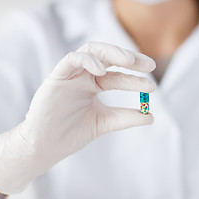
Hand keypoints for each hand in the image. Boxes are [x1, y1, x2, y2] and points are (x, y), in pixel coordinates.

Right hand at [0, 42, 155, 194]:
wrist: (46, 148)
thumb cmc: (72, 134)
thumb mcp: (105, 123)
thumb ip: (126, 118)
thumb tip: (151, 116)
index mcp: (94, 84)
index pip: (118, 73)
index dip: (135, 75)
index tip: (152, 81)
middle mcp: (83, 76)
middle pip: (108, 56)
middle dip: (129, 58)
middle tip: (149, 65)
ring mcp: (70, 75)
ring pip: (91, 50)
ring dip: (112, 53)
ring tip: (130, 61)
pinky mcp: (56, 78)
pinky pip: (71, 60)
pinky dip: (87, 61)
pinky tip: (103, 71)